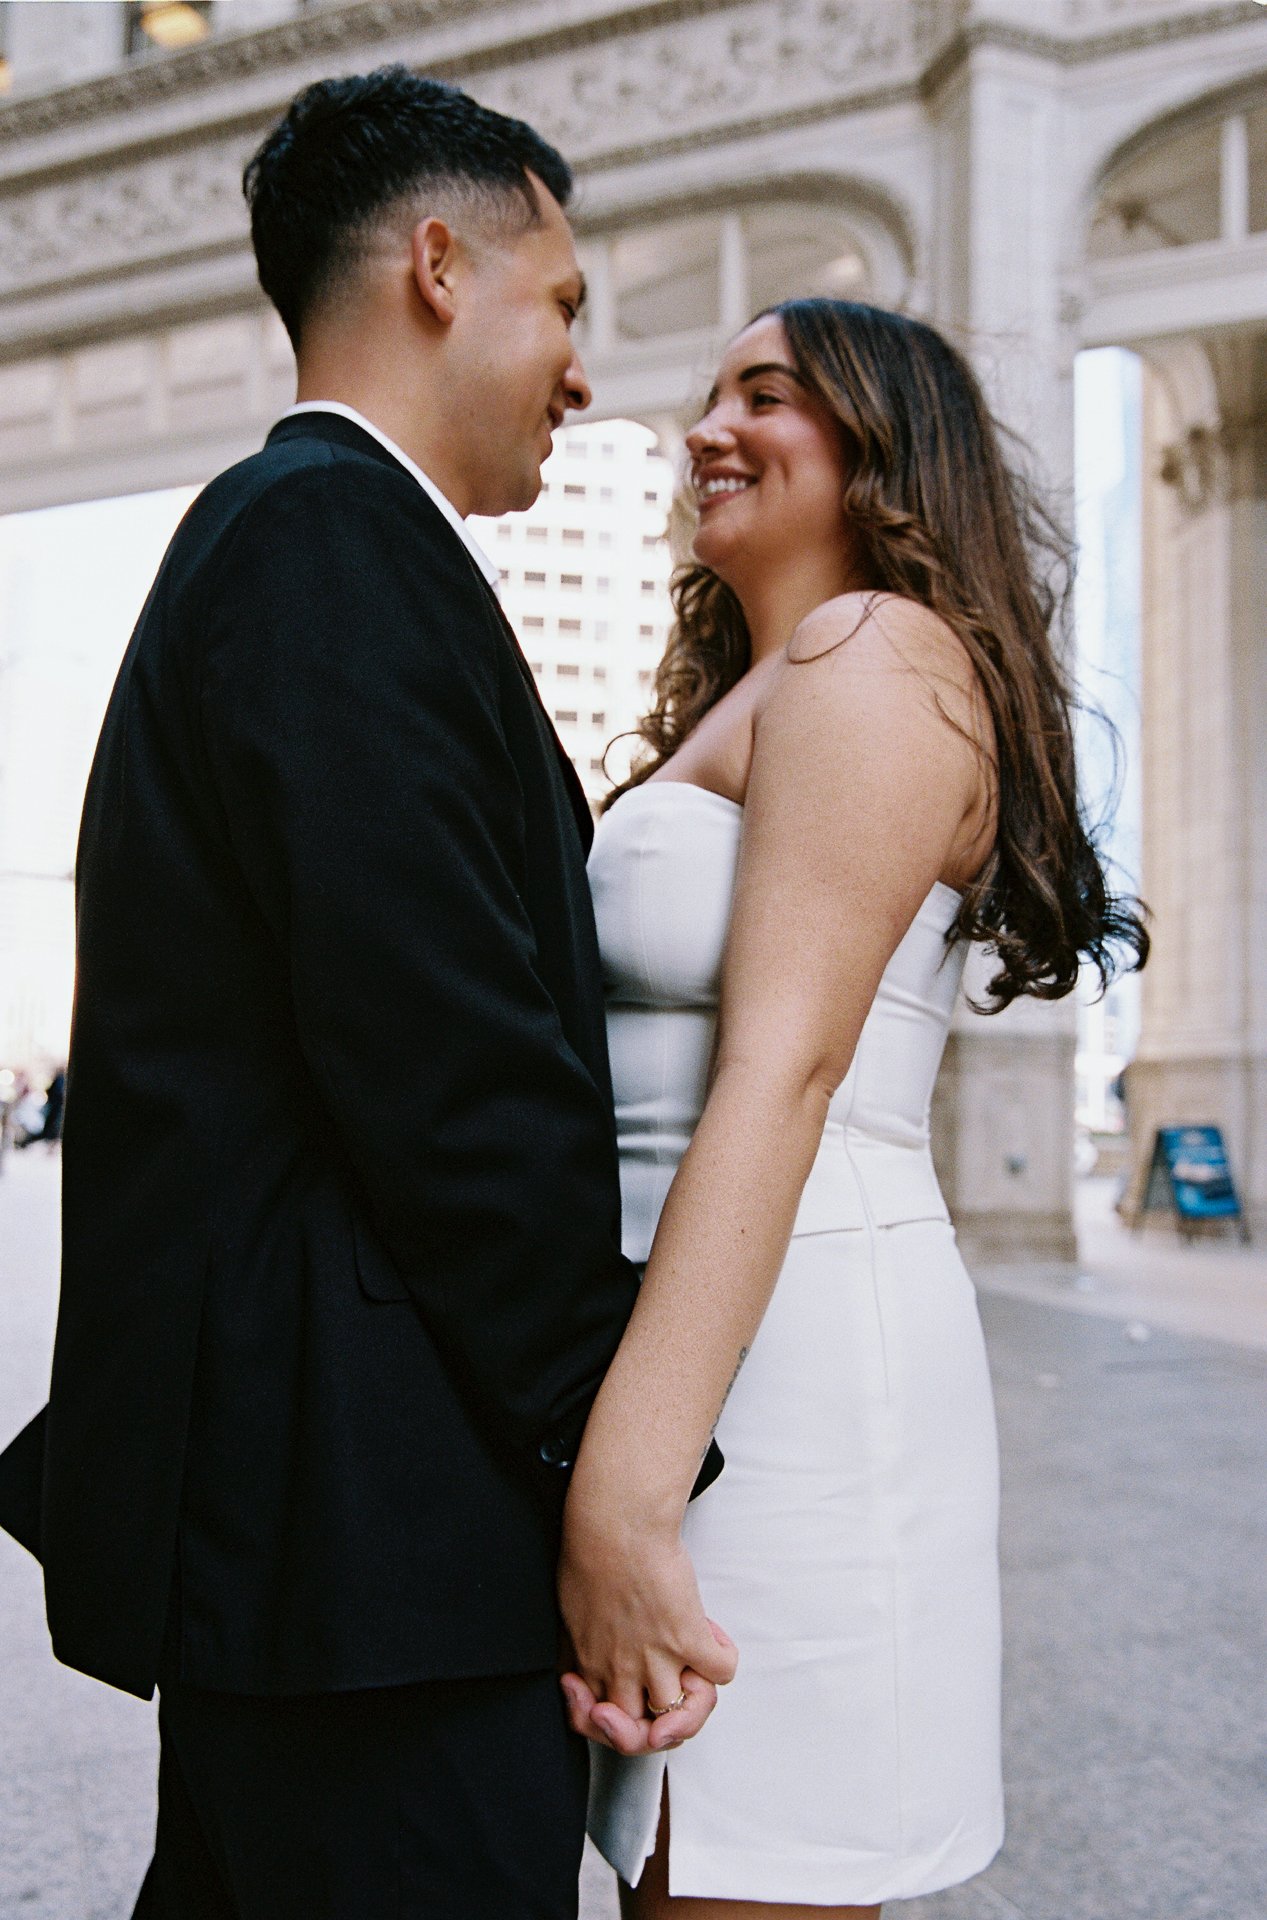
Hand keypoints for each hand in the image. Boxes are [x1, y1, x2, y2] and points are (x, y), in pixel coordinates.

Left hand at [558, 1505, 736, 1755]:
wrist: (613, 1524)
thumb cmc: (590, 1550)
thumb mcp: (572, 1607)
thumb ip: (587, 1640)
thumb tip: (599, 1649)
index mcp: (590, 1666)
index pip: (602, 1726)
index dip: (614, 1721)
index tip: (611, 1698)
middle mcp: (622, 1671)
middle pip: (643, 1737)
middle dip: (656, 1726)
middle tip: (665, 1698)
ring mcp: (656, 1659)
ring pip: (684, 1716)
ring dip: (695, 1697)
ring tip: (693, 1669)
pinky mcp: (687, 1636)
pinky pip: (721, 1672)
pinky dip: (722, 1656)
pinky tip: (711, 1635)